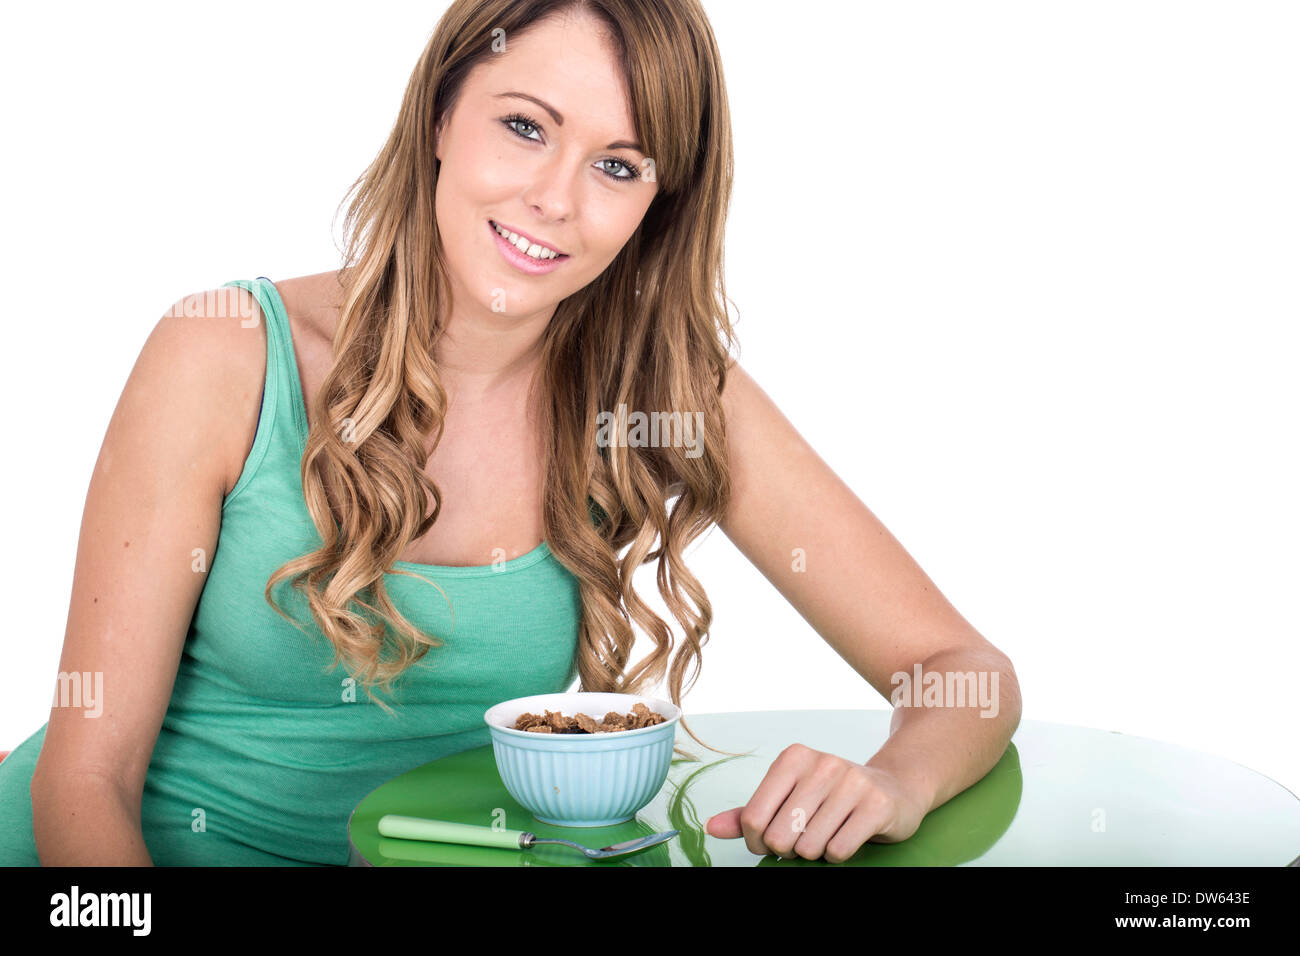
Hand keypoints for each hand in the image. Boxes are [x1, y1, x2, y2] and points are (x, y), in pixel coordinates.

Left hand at [704, 743, 929, 862]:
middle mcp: (822, 764)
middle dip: (787, 850)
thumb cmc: (832, 796)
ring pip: (809, 847)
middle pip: (780, 836)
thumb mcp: (788, 796)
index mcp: (792, 758)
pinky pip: (837, 851)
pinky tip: (846, 836)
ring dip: (814, 852)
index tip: (770, 842)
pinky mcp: (876, 805)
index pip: (753, 817)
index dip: (757, 842)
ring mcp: (851, 782)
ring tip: (826, 835)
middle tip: (803, 840)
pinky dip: (837, 854)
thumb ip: (749, 814)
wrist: (894, 788)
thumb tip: (710, 828)